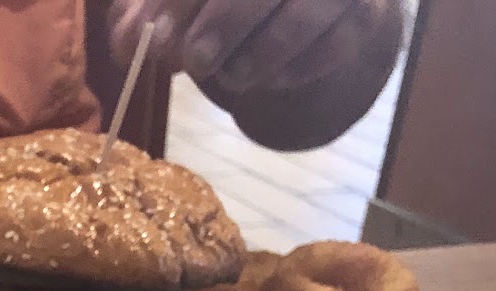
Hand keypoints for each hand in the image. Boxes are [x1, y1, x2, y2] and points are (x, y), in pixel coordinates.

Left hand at [108, 0, 399, 96]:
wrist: (293, 8)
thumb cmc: (220, 0)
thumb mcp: (182, 2)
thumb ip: (147, 16)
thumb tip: (126, 45)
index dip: (183, 1)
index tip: (156, 38)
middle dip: (228, 21)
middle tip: (195, 61)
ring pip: (307, 11)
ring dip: (260, 52)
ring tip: (228, 76)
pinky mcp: (369, 11)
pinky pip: (337, 43)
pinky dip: (296, 68)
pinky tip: (267, 77)